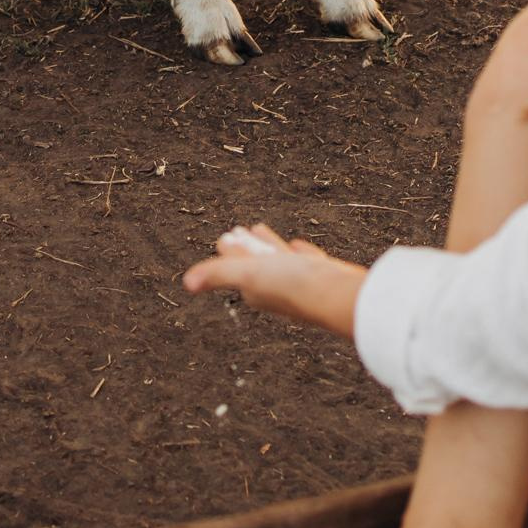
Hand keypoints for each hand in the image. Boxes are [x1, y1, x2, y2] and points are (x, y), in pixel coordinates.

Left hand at [183, 222, 365, 335]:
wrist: (340, 295)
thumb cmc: (294, 285)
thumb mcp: (249, 274)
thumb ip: (218, 275)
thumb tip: (187, 283)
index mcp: (256, 290)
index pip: (236, 267)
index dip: (229, 251)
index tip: (224, 237)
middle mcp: (278, 289)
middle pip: (256, 263)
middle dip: (246, 248)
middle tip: (238, 231)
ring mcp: (302, 283)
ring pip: (280, 260)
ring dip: (269, 246)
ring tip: (261, 231)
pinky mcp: (322, 277)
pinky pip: (306, 261)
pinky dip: (298, 252)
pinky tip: (299, 246)